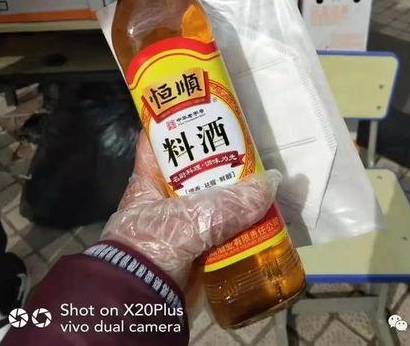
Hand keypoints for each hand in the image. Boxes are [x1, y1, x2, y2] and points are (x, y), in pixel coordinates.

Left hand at [101, 131, 279, 288]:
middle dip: (219, 156)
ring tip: (264, 175)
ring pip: (211, 198)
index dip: (175, 120)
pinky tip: (264, 214)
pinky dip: (241, 223)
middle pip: (193, 168)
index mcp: (148, 181)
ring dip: (235, 192)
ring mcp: (180, 224)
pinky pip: (222, 229)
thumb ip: (228, 205)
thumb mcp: (189, 220)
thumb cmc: (152, 246)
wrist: (140, 304)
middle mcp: (163, 198)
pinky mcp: (196, 249)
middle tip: (248, 141)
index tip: (201, 104)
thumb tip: (269, 186)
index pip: (157, 140)